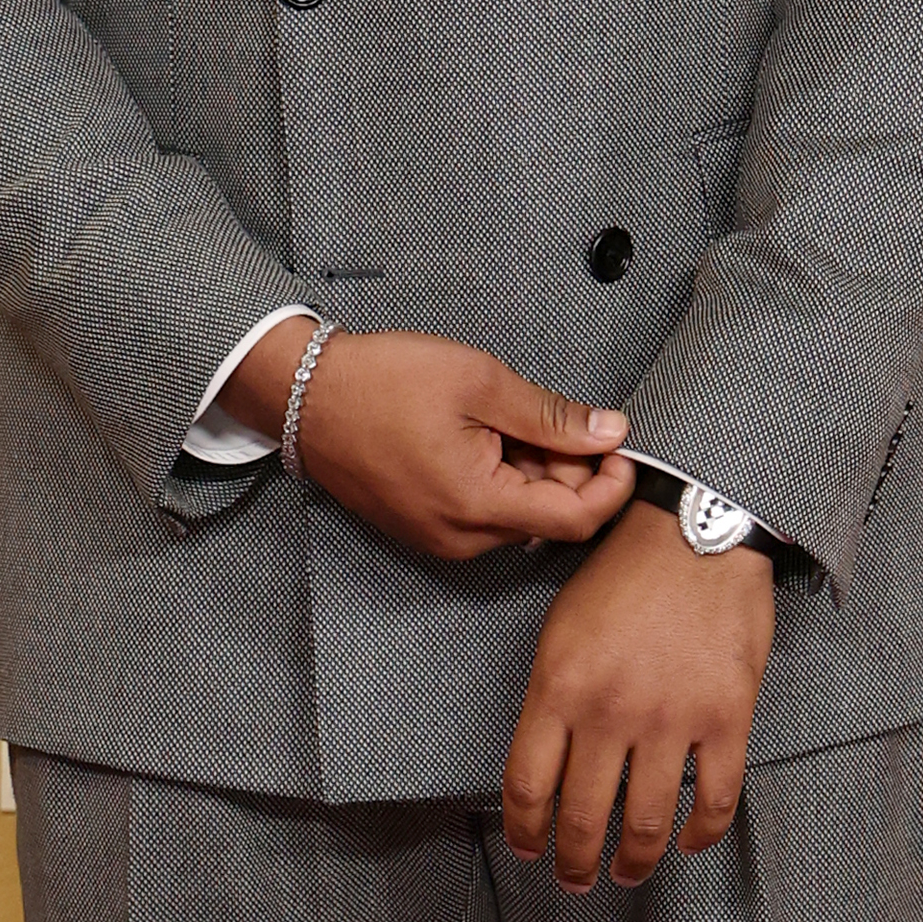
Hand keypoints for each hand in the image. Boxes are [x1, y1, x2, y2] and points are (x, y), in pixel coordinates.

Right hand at [231, 320, 635, 567]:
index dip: (612, 485)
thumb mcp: (480, 382)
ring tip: (501, 421)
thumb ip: (552, 416)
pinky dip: (498, 481)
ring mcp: (438, 539)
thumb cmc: (380, 382)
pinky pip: (482, 517)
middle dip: (567, 471)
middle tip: (549, 416)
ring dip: (530, 474)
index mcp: (477, 506)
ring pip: (517, 517)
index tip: (618, 447)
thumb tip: (609, 431)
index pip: (578, 520)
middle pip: (549, 520)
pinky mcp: (422, 530)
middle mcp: (460, 539)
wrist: (304, 394)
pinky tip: (478, 440)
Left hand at [501, 498, 774, 888]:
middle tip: (575, 880)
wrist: (695, 533)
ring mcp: (671, 719)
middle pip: (582, 816)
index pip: (527, 787)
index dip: (524, 832)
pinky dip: (702, 834)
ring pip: (645, 821)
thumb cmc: (622, 577)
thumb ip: (552, 698)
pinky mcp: (726, 718)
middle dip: (574, 862)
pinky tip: (690, 845)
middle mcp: (610, 712)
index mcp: (558, 688)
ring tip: (629, 874)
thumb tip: (545, 766)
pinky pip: (714, 798)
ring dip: (633, 861)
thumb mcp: (561, 630)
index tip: (529, 851)